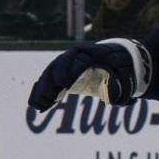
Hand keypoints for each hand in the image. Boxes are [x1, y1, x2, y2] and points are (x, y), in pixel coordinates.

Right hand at [29, 40, 144, 111]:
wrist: (112, 59)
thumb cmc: (118, 67)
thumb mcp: (123, 74)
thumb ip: (119, 86)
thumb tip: (112, 100)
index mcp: (89, 53)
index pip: (76, 59)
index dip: (68, 70)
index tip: (64, 83)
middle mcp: (72, 57)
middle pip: (58, 66)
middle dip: (52, 80)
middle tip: (50, 97)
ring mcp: (64, 65)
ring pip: (49, 74)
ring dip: (42, 90)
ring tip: (40, 105)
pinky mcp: (58, 75)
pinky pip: (46, 82)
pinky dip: (39, 92)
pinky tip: (35, 104)